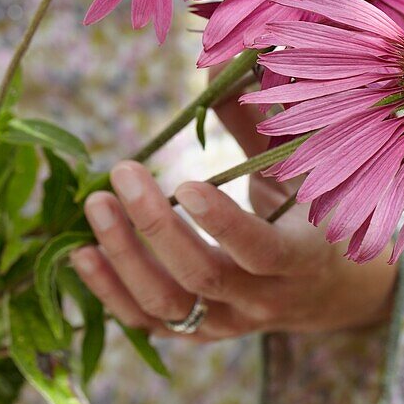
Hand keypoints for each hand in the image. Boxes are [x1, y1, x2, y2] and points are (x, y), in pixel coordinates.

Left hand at [71, 92, 397, 342]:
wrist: (324, 290)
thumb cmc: (311, 213)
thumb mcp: (297, 171)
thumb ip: (255, 125)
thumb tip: (214, 70)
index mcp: (301, 259)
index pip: (260, 251)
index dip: (222, 223)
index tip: (184, 182)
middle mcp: (263, 301)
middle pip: (202, 276)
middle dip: (155, 226)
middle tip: (123, 172)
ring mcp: (226, 324)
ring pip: (166, 306)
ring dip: (122, 257)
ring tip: (95, 206)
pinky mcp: (196, 332)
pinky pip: (146, 322)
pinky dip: (108, 290)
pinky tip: (80, 253)